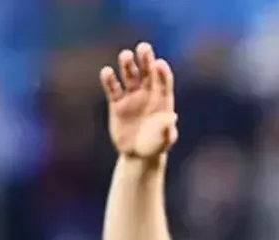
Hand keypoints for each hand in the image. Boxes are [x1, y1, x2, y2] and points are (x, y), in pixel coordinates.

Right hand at [100, 42, 176, 159]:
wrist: (139, 155)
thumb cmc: (156, 146)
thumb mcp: (164, 140)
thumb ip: (167, 129)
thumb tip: (172, 118)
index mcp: (163, 101)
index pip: (163, 83)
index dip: (162, 73)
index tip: (159, 63)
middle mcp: (148, 95)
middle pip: (147, 73)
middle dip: (146, 60)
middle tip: (144, 47)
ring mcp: (132, 98)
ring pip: (130, 77)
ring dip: (128, 66)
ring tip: (125, 55)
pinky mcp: (117, 104)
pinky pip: (113, 89)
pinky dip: (109, 80)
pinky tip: (106, 71)